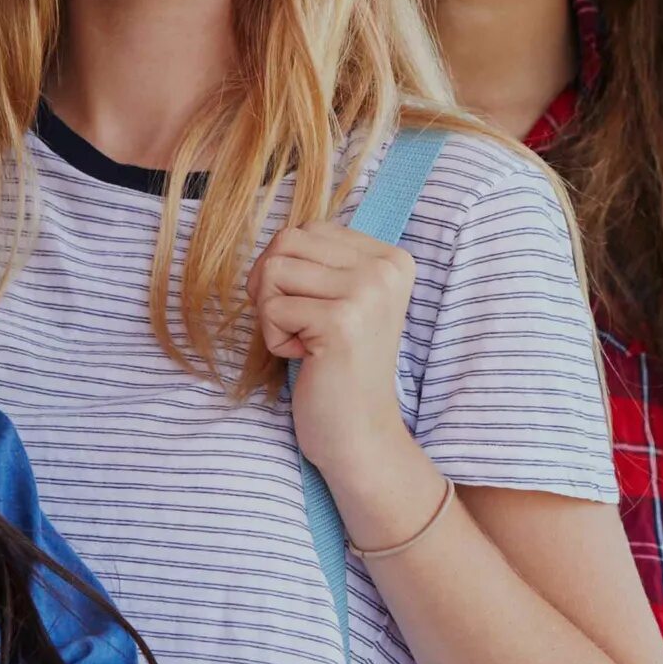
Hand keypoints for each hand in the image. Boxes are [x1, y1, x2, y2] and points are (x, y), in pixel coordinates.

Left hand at [250, 218, 416, 490]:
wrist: (360, 433)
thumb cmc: (340, 369)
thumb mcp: (343, 300)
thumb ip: (322, 262)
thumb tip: (276, 239)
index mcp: (392, 258)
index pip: (308, 229)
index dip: (288, 269)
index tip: (312, 310)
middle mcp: (386, 268)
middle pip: (286, 242)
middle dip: (272, 286)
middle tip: (295, 324)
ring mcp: (367, 292)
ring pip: (273, 270)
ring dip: (272, 313)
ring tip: (304, 340)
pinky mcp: (341, 321)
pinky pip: (271, 308)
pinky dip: (275, 339)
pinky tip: (306, 358)